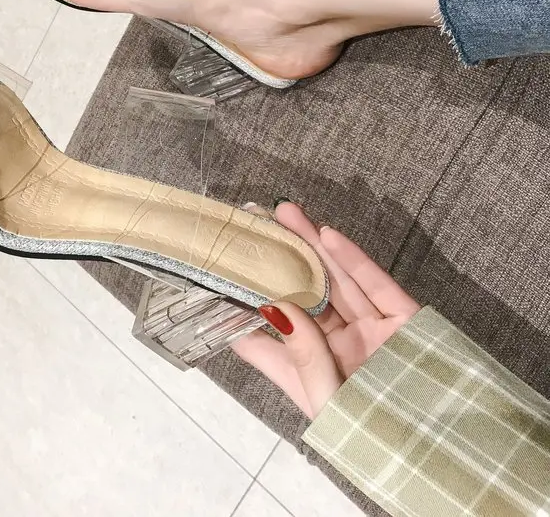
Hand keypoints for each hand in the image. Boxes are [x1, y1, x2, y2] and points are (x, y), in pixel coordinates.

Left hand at [232, 202, 419, 418]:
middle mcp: (331, 345)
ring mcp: (367, 331)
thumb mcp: (326, 398)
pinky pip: (375, 285)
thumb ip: (302, 353)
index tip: (221, 267)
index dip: (241, 301)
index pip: (261, 333)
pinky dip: (353, 261)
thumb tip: (275, 305)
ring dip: (311, 246)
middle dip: (281, 257)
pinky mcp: (401, 322)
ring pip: (335, 281)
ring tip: (286, 213)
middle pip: (300, 293)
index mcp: (304, 368)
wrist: (443, 452)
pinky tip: (328, 236)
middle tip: (256, 221)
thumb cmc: (370, 434)